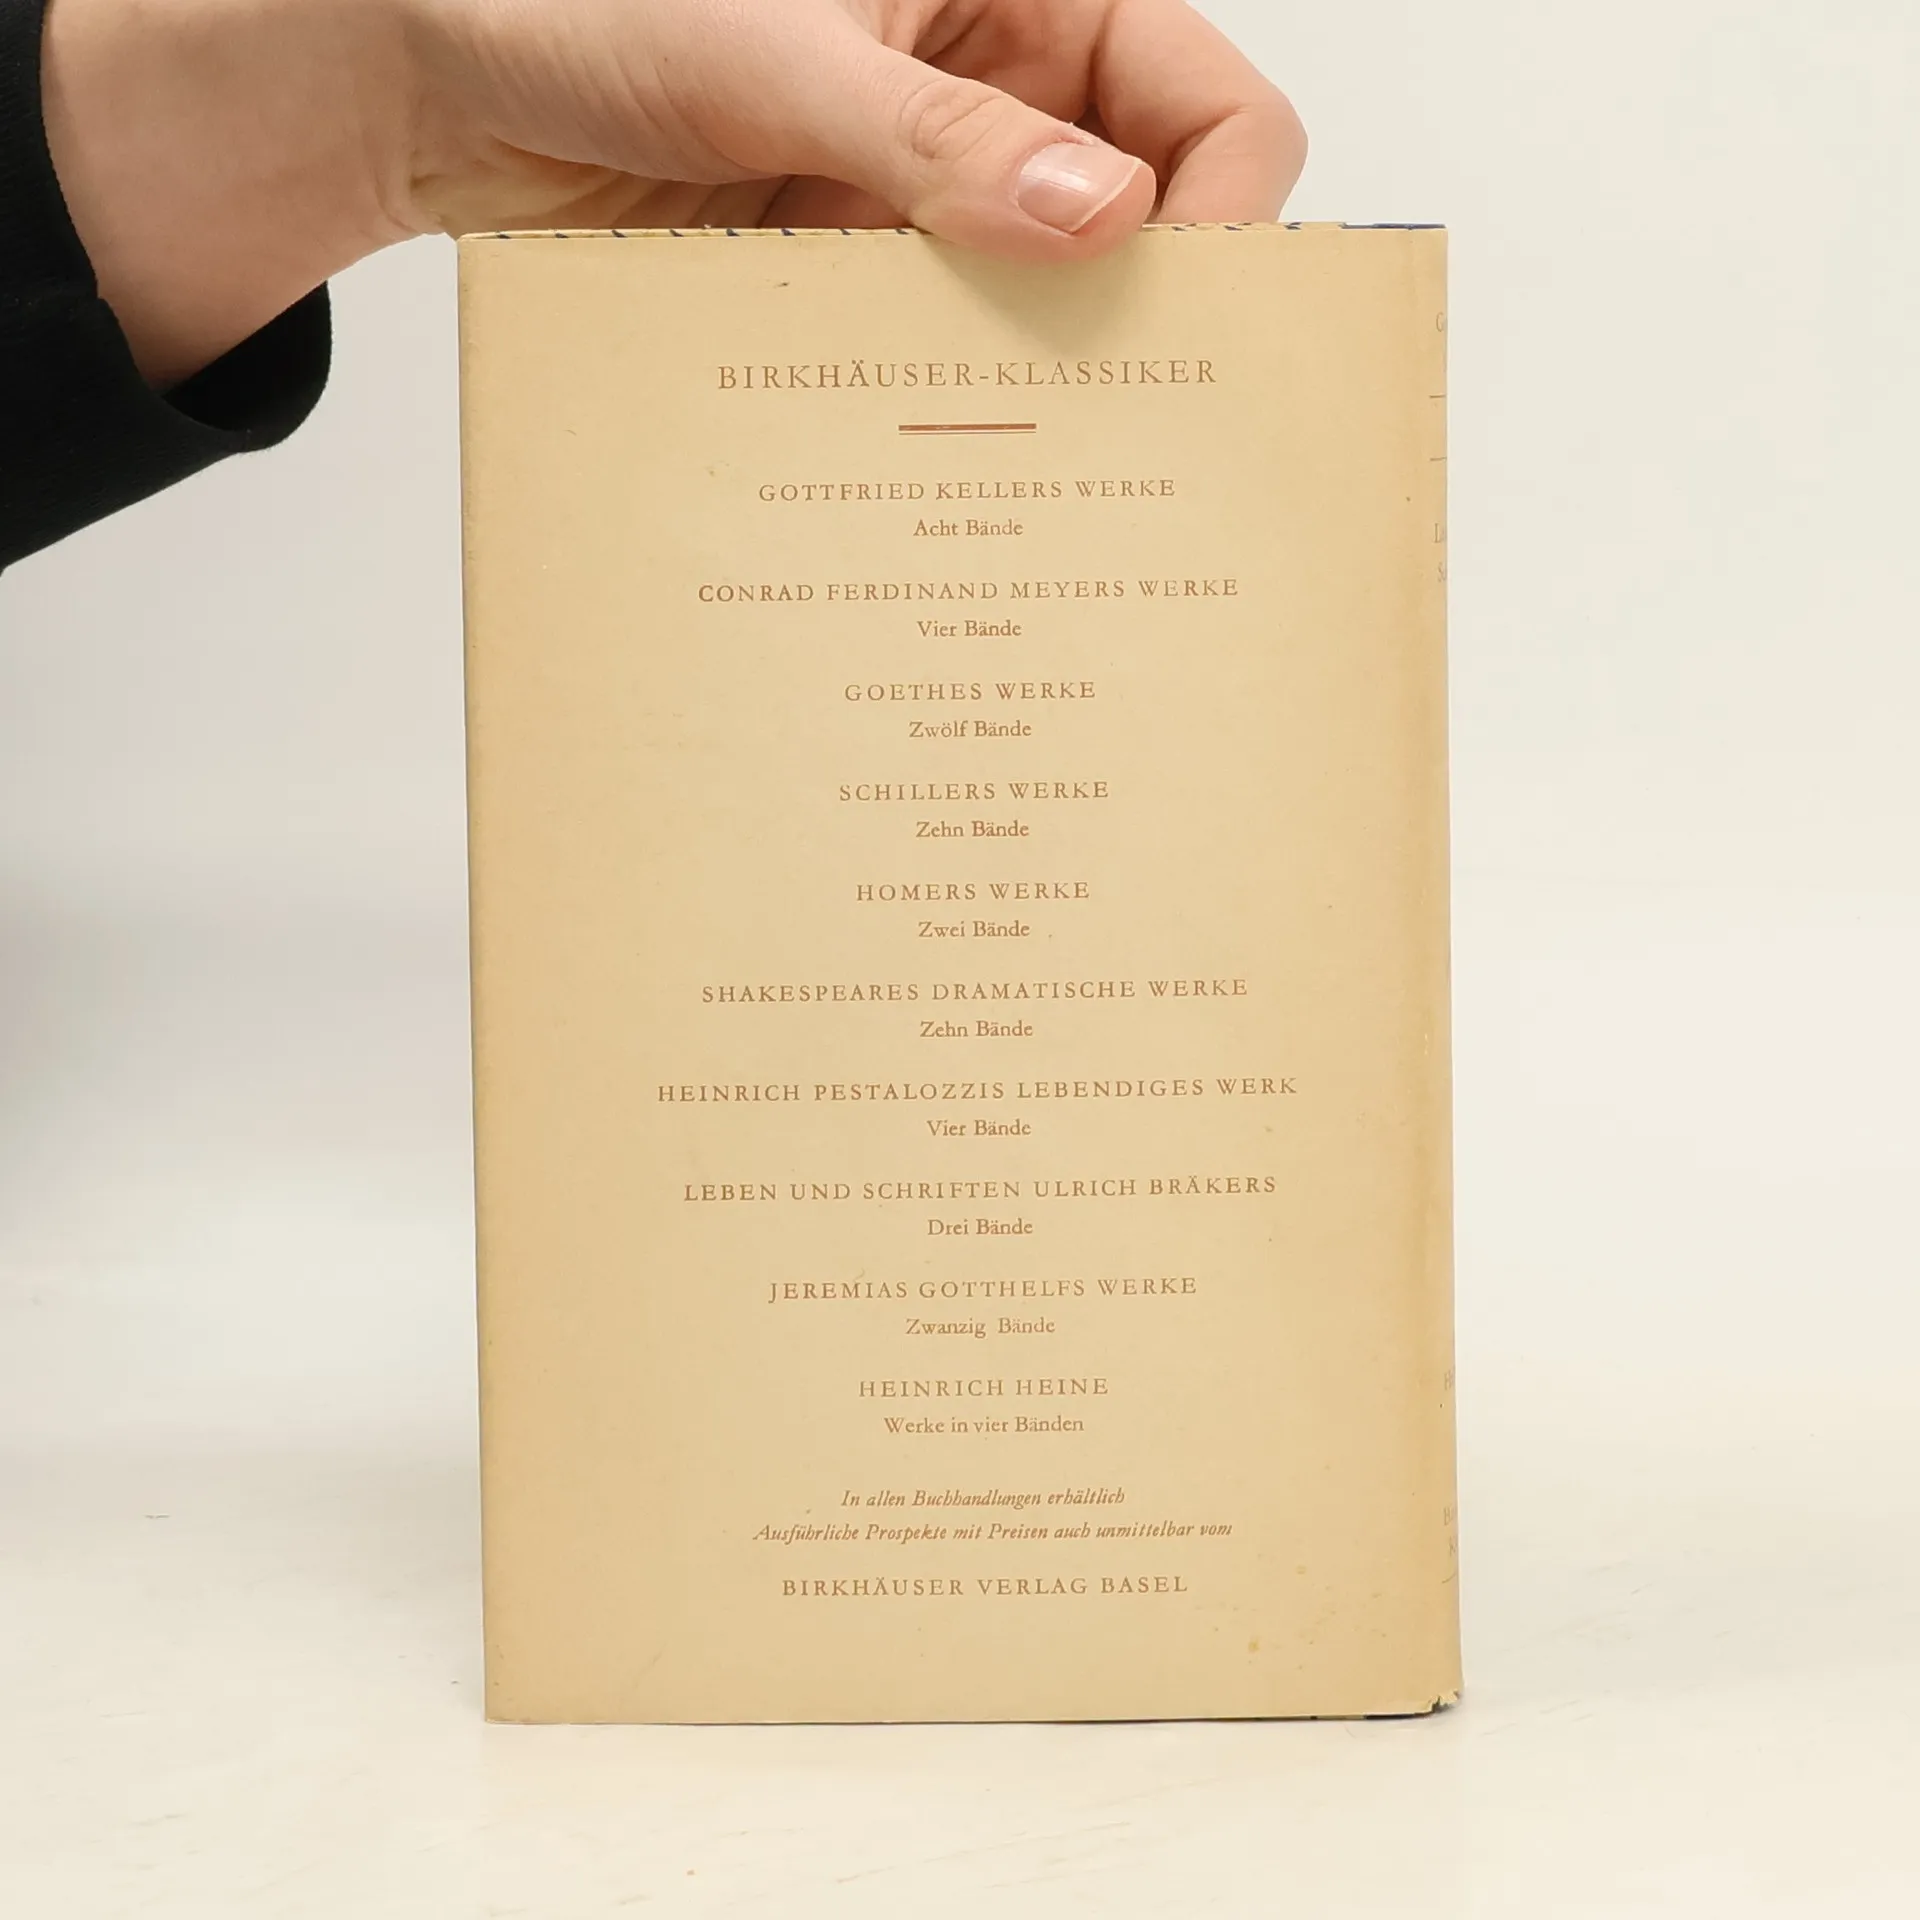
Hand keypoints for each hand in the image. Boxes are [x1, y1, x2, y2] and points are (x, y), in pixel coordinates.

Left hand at [42, 0, 1305, 385]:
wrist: (435, 80)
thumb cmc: (574, 0)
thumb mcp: (761, 51)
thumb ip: (925, 134)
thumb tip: (1095, 216)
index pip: (1205, 107)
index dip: (1225, 214)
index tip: (1188, 324)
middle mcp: (990, 100)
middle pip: (1144, 228)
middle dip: (1136, 324)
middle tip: (1116, 431)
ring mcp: (925, 203)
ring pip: (1038, 313)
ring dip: (1025, 384)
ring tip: (1011, 470)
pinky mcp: (856, 279)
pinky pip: (935, 359)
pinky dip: (932, 409)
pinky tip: (913, 461)